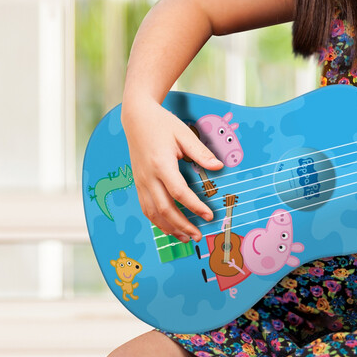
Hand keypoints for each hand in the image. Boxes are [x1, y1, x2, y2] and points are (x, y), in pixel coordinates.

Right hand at [122, 97, 223, 241]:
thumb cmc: (162, 124)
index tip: (209, 215)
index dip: (195, 206)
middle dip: (182, 225)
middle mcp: (148, 176)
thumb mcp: (184, 134)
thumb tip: (219, 167)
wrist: (137, 118)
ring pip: (152, 213)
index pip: (179, 192)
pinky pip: (145, 207)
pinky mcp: (138, 183)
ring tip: (185, 237)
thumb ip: (201, 153)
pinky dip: (157, 221)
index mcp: (161, 164)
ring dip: (169, 228)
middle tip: (198, 235)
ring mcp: (140, 181)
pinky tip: (169, 227)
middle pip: (164, 209)